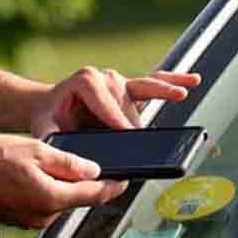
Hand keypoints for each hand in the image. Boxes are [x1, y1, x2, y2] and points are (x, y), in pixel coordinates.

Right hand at [0, 134, 127, 228]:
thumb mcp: (33, 149)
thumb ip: (68, 161)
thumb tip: (95, 170)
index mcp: (51, 197)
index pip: (95, 194)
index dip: (114, 185)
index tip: (127, 178)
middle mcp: (45, 216)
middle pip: (79, 199)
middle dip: (91, 185)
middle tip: (101, 166)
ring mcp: (32, 221)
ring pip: (62, 202)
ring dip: (68, 188)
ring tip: (62, 165)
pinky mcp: (21, 221)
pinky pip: (45, 206)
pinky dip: (49, 192)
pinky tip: (38, 176)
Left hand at [30, 68, 200, 138]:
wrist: (49, 105)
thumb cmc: (48, 118)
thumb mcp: (45, 129)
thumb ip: (56, 141)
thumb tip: (75, 160)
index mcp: (83, 82)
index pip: (103, 99)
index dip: (115, 116)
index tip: (126, 131)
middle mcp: (104, 77)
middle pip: (125, 98)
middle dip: (133, 119)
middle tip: (141, 139)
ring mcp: (119, 81)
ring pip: (143, 87)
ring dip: (163, 90)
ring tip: (181, 94)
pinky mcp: (129, 88)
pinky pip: (153, 82)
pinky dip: (172, 81)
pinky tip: (191, 81)